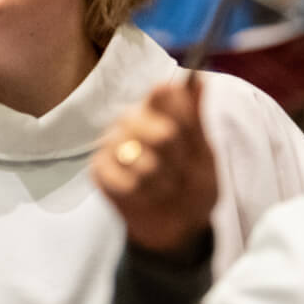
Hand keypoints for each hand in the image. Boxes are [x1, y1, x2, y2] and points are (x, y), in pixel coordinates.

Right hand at [92, 79, 217, 257]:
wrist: (178, 225)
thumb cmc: (192, 184)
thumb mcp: (204, 152)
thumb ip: (197, 116)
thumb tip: (200, 78)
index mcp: (156, 110)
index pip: (164, 93)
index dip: (181, 115)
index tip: (190, 134)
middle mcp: (130, 121)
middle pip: (159, 130)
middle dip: (178, 160)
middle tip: (181, 169)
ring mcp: (111, 145)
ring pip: (141, 159)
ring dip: (162, 181)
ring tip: (165, 186)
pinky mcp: (99, 170)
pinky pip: (123, 181)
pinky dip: (142, 194)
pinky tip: (146, 195)